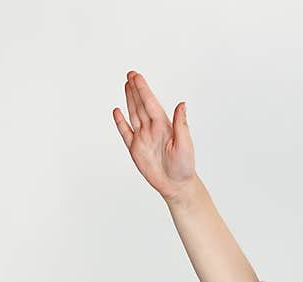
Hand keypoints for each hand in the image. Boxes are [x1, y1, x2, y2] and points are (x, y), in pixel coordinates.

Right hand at [112, 71, 195, 200]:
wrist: (176, 186)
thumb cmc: (184, 167)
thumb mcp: (185, 144)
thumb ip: (181, 124)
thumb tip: (182, 104)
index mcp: (164, 126)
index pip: (151, 104)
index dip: (144, 90)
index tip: (137, 77)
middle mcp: (152, 129)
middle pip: (141, 105)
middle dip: (136, 90)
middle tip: (130, 74)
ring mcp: (143, 138)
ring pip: (134, 114)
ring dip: (130, 100)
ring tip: (127, 85)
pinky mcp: (136, 149)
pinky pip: (126, 133)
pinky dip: (121, 123)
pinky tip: (117, 112)